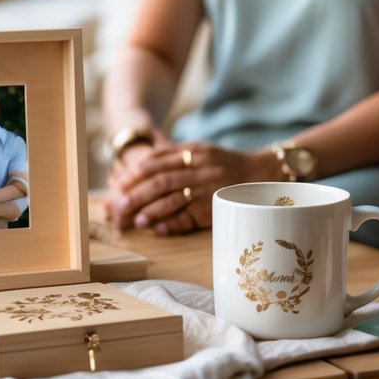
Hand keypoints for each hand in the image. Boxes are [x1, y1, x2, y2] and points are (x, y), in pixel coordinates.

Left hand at [108, 142, 258, 235]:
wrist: (261, 173)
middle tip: (118, 207)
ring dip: (151, 212)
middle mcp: (198, 169)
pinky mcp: (216, 207)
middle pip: (160, 182)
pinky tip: (158, 229)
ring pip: (173, 200)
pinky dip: (172, 224)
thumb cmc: (223, 162)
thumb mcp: (199, 149)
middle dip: (136, 195)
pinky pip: (190, 217)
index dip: (133, 174)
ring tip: (135, 221)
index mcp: (190, 152)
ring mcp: (207, 189)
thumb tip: (139, 166)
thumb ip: (172, 154)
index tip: (117, 185)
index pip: (154, 162)